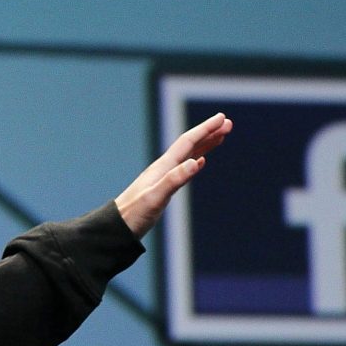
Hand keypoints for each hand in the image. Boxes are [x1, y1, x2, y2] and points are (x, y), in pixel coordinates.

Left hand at [115, 113, 232, 238]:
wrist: (117, 226)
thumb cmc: (134, 214)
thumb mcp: (155, 198)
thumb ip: (174, 180)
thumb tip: (197, 161)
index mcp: (163, 167)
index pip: (187, 142)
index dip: (206, 129)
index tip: (222, 118)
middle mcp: (163, 167)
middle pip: (189, 144)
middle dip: (209, 133)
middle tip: (228, 123)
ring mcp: (163, 176)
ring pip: (187, 154)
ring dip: (204, 144)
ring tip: (220, 136)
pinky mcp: (162, 186)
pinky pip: (183, 167)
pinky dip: (195, 159)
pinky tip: (200, 161)